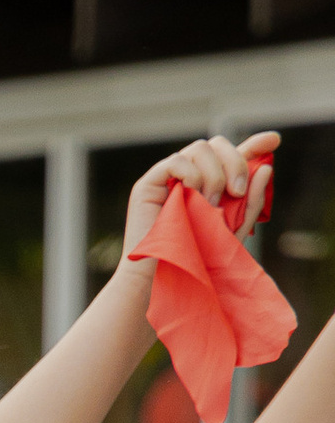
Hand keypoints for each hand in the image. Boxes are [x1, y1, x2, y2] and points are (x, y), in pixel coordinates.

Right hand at [122, 130, 279, 257]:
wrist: (165, 281)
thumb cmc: (196, 263)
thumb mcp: (234, 231)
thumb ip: (251, 202)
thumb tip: (265, 169)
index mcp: (207, 186)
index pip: (230, 156)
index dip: (253, 144)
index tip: (274, 140)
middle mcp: (187, 178)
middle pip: (216, 144)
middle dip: (235, 162)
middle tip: (238, 192)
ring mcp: (167, 179)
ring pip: (200, 148)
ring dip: (213, 175)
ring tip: (209, 206)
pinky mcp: (148, 185)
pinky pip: (177, 161)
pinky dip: (191, 175)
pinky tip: (191, 197)